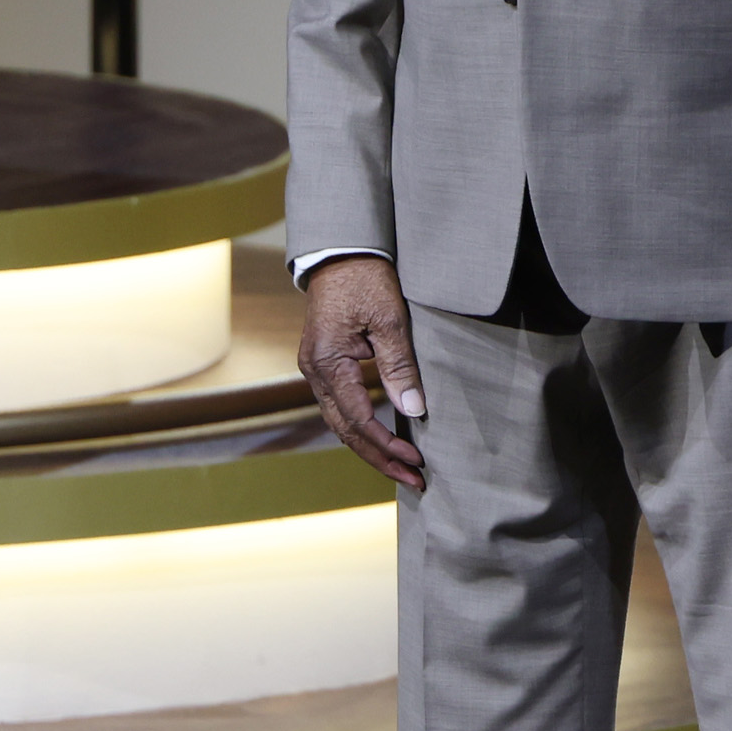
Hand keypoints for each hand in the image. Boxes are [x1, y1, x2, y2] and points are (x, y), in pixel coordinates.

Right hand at [297, 253, 427, 490]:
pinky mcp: (324, 365)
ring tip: (402, 468)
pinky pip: (341, 406)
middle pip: (345, 431)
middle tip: (414, 479)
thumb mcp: (390, 321)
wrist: (340, 251)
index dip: (388, 445)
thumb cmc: (365, 279)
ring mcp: (316, 370)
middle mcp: (314, 372)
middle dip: (380, 458)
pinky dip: (363, 427)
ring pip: (341, 423)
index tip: (417, 461)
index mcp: (327, 364)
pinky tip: (385, 438)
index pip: (359, 420)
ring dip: (371, 447)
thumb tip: (414, 411)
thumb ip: (399, 367)